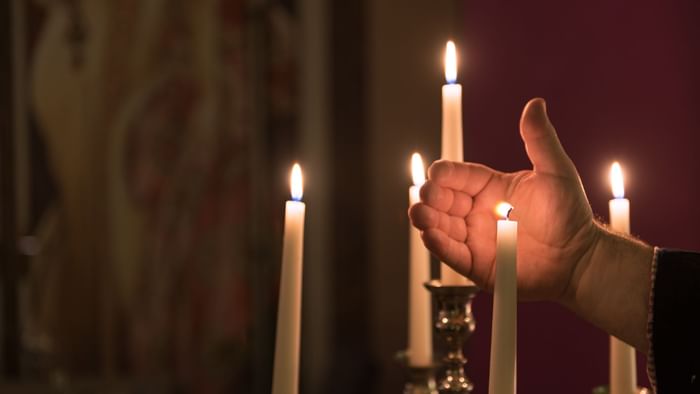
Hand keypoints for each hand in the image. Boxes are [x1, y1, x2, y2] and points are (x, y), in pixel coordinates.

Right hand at [409, 98, 600, 302]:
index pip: (460, 176)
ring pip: (442, 226)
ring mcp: (476, 239)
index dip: (446, 174)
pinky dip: (439, 245)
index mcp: (491, 188)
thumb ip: (540, 139)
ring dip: (427, 219)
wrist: (580, 259)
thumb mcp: (556, 171)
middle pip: (444, 201)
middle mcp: (478, 213)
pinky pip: (452, 254)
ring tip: (419, 214)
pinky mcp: (477, 265)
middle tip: (425, 195)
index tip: (436, 172)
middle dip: (430, 197)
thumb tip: (536, 102)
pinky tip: (430, 235)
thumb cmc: (570, 214)